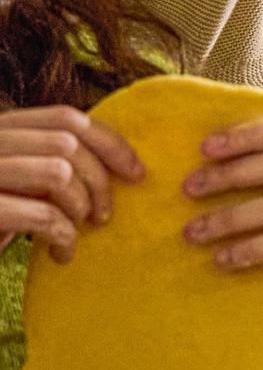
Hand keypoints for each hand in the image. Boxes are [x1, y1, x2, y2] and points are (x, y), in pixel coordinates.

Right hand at [0, 106, 144, 260]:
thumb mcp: (18, 181)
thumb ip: (48, 162)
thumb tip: (118, 166)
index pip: (66, 117)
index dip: (110, 142)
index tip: (136, 173)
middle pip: (68, 143)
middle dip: (99, 182)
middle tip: (102, 217)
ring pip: (58, 172)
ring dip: (79, 208)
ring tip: (73, 234)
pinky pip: (41, 214)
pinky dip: (63, 234)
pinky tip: (60, 252)